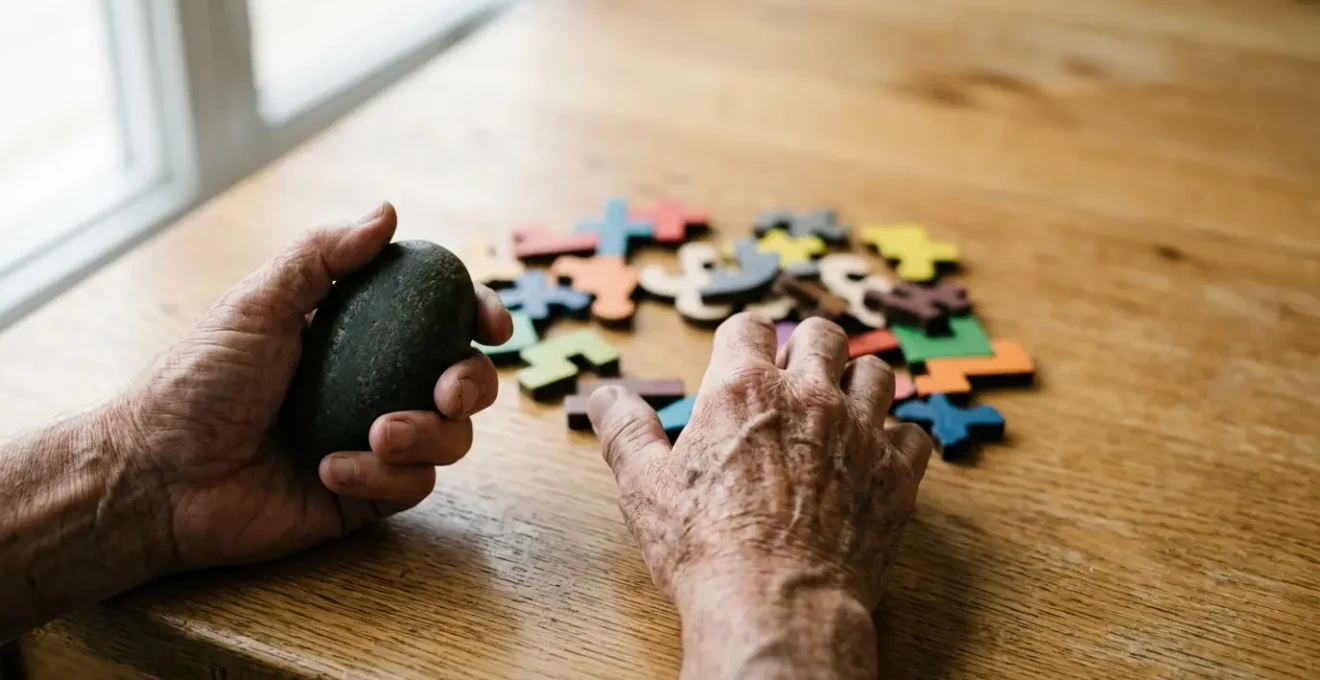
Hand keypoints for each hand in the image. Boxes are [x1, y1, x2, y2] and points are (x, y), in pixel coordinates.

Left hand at [114, 203, 511, 572]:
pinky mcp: (366, 496)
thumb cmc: (197, 383)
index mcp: (360, 337)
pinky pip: (412, 487)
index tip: (492, 324)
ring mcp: (375, 444)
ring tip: (375, 435)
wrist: (160, 475)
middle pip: (463, 381)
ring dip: (427, 436)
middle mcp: (375, 387)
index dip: (477, 317)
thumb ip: (321, 256)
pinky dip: (382, 476)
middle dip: (472, 384)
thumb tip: (388, 213)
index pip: (439, 320)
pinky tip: (329, 469)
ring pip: (451, 439)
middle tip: (446, 391)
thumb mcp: (257, 305)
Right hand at [587, 314, 931, 664]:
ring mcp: (860, 432)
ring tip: (842, 406)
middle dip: (808, 348)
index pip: (750, 327)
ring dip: (858, 382)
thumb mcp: (644, 487)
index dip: (744, 340)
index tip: (742, 358)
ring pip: (877, 373)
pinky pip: (914, 433)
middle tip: (796, 378)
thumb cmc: (705, 549)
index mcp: (742, 389)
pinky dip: (898, 439)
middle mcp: (809, 396)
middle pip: (823, 334)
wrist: (775, 607)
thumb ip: (625, 432)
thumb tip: (604, 396)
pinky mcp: (897, 474)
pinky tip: (878, 456)